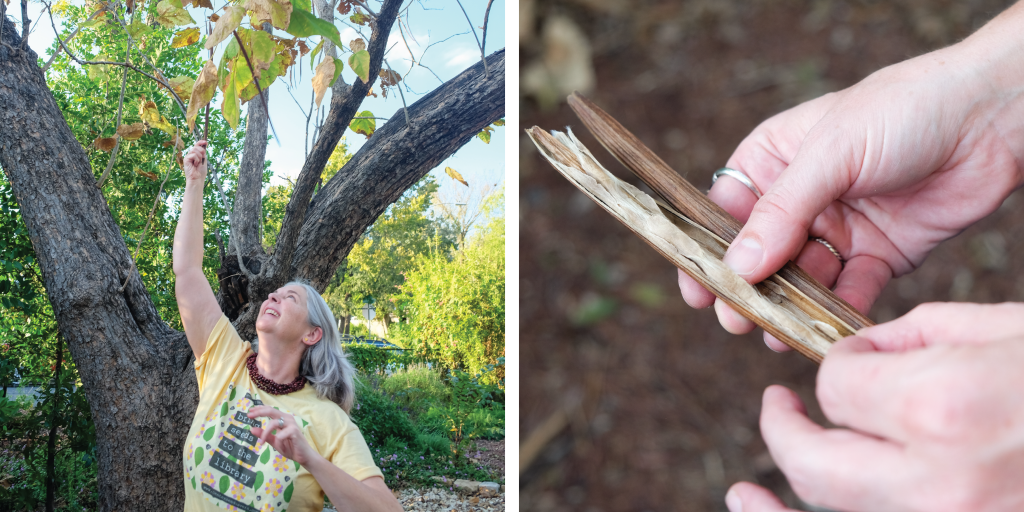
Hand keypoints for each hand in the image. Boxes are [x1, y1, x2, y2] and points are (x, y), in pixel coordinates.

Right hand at [183, 140, 207, 181]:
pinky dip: (197, 160)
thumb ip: (203, 153)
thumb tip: (205, 144)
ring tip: (198, 163)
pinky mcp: (186, 159)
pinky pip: (193, 155)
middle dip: (202, 151)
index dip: (201, 142)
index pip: (196, 146)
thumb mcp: (203, 160)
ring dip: (199, 157)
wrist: (197, 179)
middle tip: (202, 158)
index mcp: (194, 155)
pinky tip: (195, 165)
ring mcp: (187, 157)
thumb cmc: (200, 172)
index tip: (206, 142)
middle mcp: (190, 155)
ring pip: (195, 150)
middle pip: (196, 147)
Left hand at [248, 405, 318, 466]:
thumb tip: (252, 429)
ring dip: (265, 433)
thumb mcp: (274, 441)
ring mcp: (291, 424)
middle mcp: (287, 418)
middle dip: (259, 412)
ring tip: (261, 443)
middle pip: (271, 410)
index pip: (270, 410)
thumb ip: (264, 435)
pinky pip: (280, 435)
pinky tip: (280, 447)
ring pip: (273, 423)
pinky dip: (278, 442)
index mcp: (283, 419)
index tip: (249, 411)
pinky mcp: (294, 431)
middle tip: (249, 416)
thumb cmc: (290, 447)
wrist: (303, 456)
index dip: (259, 409)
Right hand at [679, 25, 1023, 350]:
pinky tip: (826, 331)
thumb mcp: (831, 153)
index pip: (725, 212)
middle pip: (760, 253)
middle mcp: (801, 199)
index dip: (708, 252)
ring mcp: (838, 229)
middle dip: (747, 289)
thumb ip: (782, 212)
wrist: (990, 119)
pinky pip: (850, 291)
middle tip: (737, 321)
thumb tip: (737, 267)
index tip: (697, 290)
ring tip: (776, 333)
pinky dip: (838, 313)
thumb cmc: (903, 111)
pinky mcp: (878, 255)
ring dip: (789, 307)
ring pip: (801, 279)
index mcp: (774, 160)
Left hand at [726, 302, 1023, 510]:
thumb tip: (861, 351)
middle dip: (784, 428)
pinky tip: (756, 509)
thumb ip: (914, 335)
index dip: (839, 365)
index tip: (857, 355)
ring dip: (794, 476)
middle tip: (777, 403)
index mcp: (940, 408)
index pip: (836, 389)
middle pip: (811, 462)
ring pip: (833, 505)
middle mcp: (934, 482)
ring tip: (752, 483)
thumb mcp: (1004, 329)